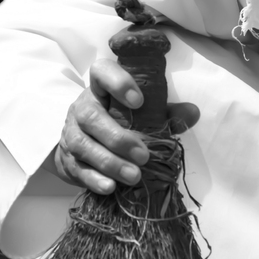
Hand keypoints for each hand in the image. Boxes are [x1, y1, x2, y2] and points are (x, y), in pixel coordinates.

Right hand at [49, 58, 199, 194]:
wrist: (82, 142)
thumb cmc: (117, 122)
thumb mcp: (141, 113)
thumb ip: (165, 112)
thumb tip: (192, 113)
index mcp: (100, 89)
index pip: (101, 72)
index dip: (118, 82)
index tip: (138, 101)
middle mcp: (82, 108)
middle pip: (90, 116)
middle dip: (118, 138)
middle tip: (143, 155)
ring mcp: (70, 133)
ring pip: (82, 145)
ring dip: (109, 162)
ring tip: (134, 176)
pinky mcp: (66, 158)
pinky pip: (76, 168)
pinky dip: (93, 179)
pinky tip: (110, 187)